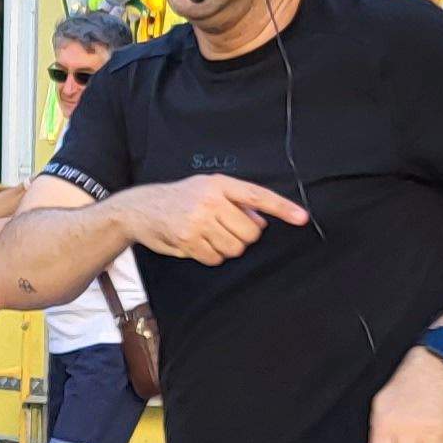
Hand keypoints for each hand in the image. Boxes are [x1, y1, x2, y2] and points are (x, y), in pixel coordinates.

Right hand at [115, 175, 309, 264]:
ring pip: (235, 248)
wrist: (140, 208)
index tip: (302, 218)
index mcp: (219, 184)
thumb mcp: (207, 190)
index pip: (258, 196)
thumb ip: (235, 202)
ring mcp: (198, 220)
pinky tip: (197, 243)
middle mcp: (210, 200)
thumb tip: (261, 222)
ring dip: (226, 248)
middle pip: (250, 233)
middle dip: (242, 237)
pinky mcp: (188, 239)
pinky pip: (215, 258)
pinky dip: (210, 255)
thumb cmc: (180, 199)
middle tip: (224, 229)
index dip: (282, 208)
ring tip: (208, 235)